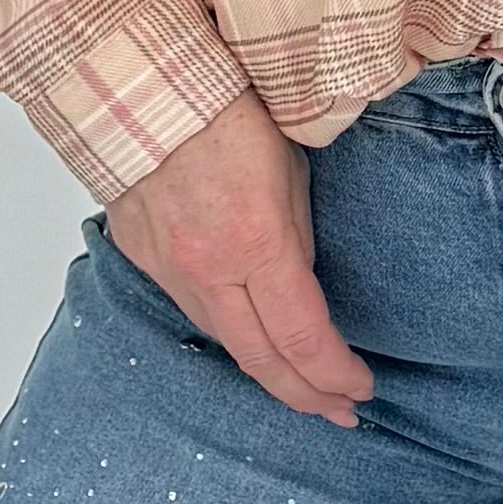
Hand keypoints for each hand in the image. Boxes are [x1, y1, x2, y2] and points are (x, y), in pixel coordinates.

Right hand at [104, 93, 372, 426]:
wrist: (140, 90)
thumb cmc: (226, 113)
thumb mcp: (291, 174)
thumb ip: (296, 241)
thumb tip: (304, 288)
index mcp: (255, 243)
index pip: (304, 337)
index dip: (336, 373)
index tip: (361, 387)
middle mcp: (208, 270)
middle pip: (262, 360)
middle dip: (308, 395)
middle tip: (340, 413)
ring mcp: (169, 270)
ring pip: (224, 341)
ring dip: (267, 370)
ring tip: (302, 386)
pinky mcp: (143, 260)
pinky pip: (191, 310)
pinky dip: (228, 333)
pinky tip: (251, 340)